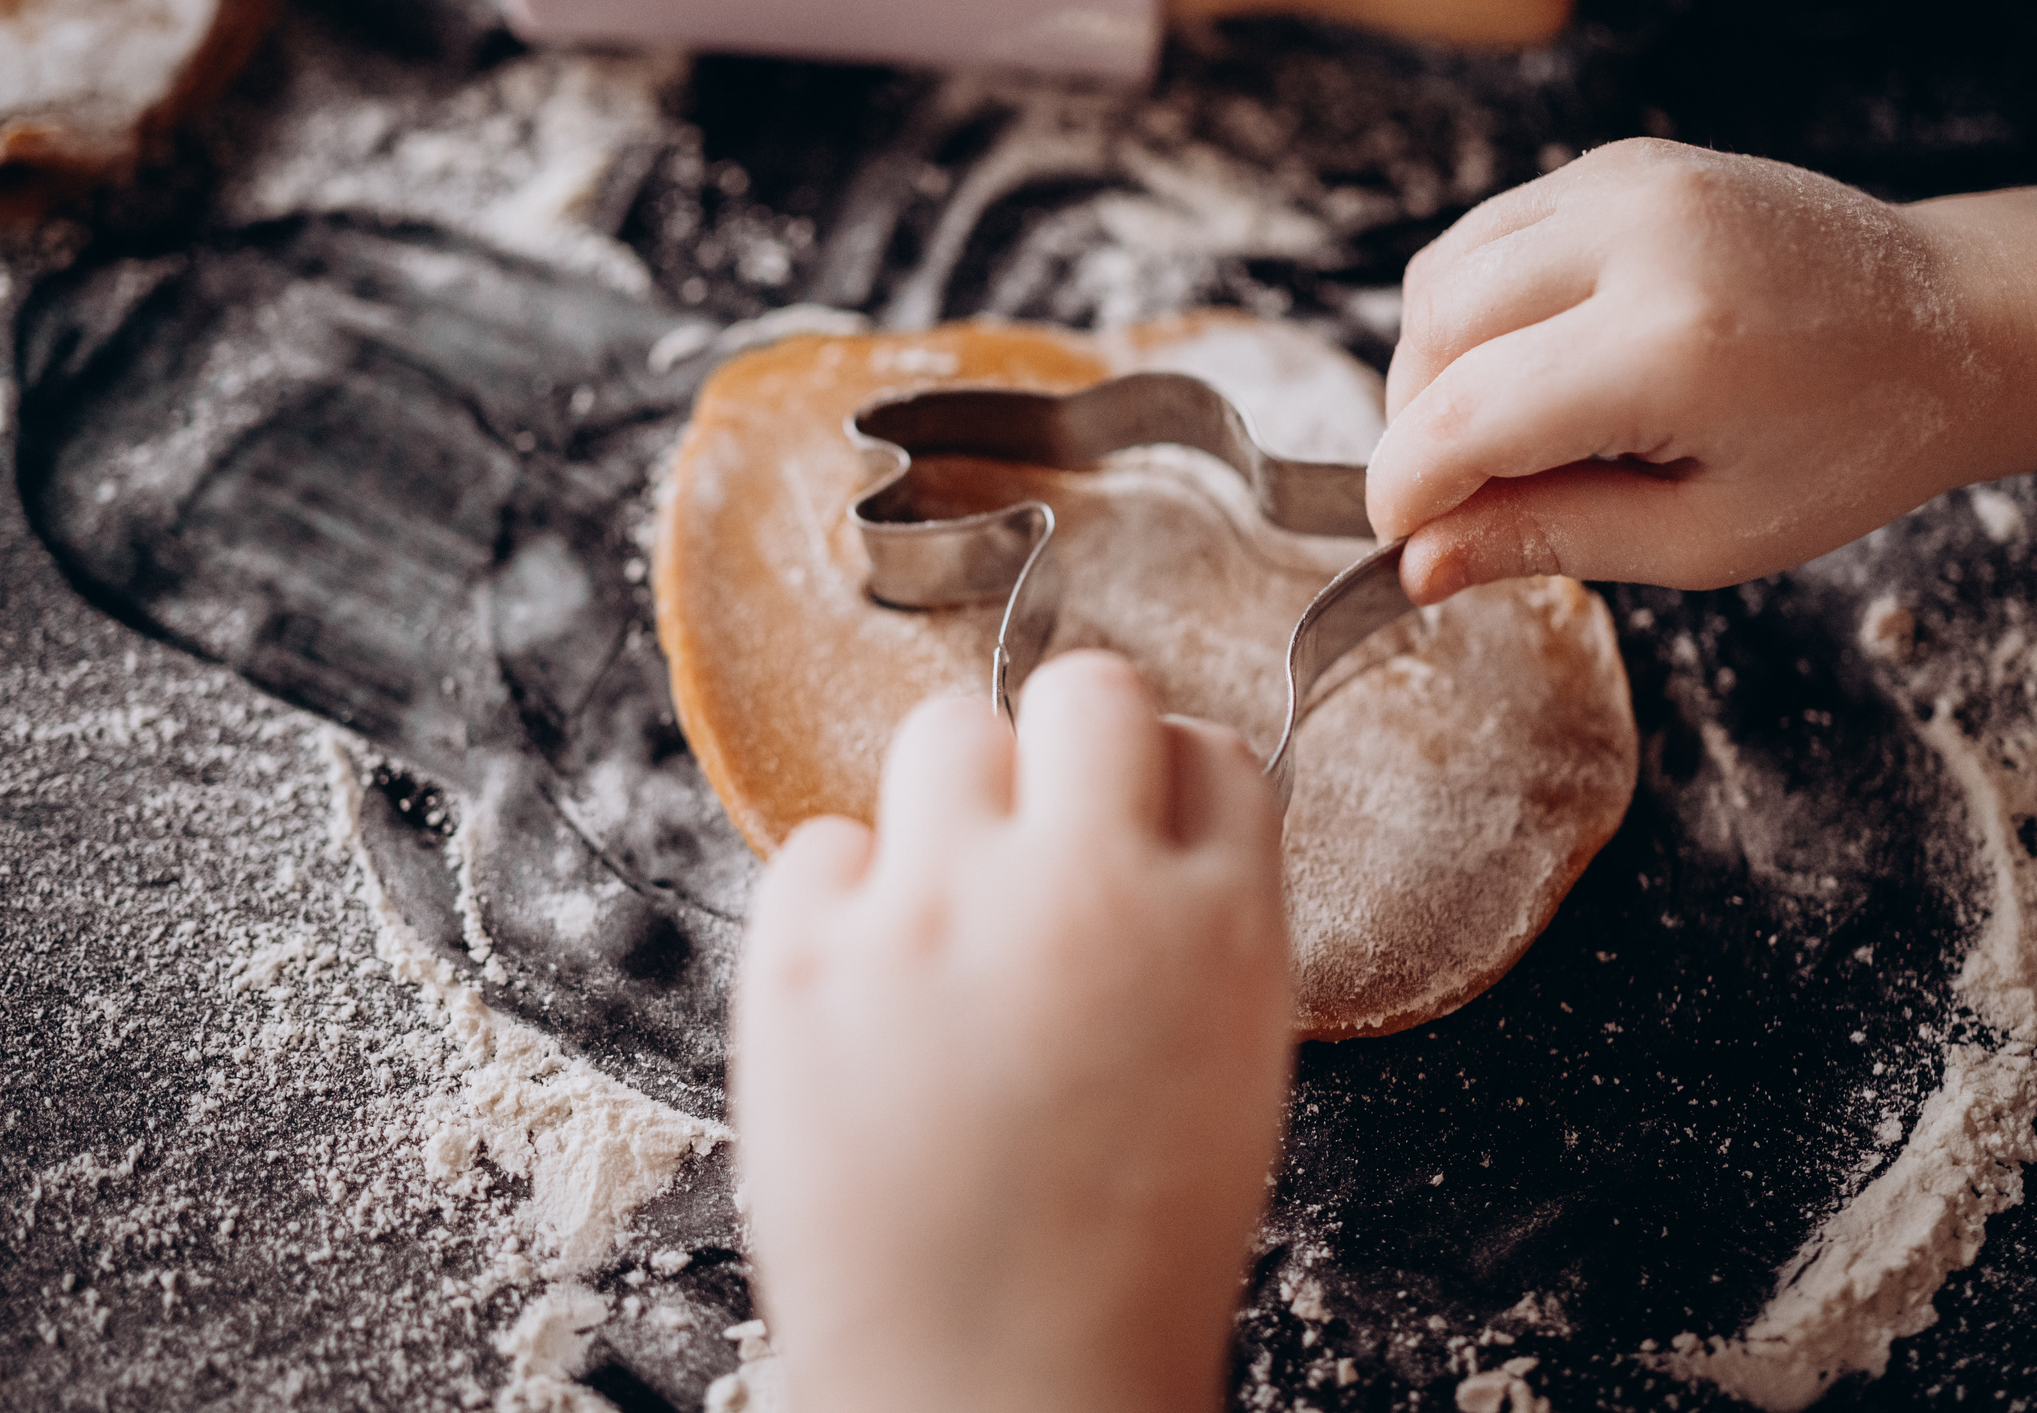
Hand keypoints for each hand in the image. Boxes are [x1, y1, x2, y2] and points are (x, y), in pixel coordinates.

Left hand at [731, 651, 1293, 1412]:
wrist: (997, 1387)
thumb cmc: (1124, 1258)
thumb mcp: (1233, 1069)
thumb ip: (1203, 925)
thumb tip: (1147, 828)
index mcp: (1219, 926)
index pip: (1207, 748)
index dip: (1165, 778)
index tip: (1135, 812)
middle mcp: (1080, 889)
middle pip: (1083, 693)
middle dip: (1070, 742)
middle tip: (1041, 827)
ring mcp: (930, 914)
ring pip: (944, 734)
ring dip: (954, 802)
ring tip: (949, 909)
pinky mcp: (803, 959)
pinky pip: (823, 843)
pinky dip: (845, 898)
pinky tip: (872, 988)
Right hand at [1365, 138, 2000, 601]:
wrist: (1959, 323)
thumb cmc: (1850, 445)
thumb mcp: (1706, 536)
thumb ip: (1552, 540)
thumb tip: (1420, 564)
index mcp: (1673, 345)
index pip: (1467, 414)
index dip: (1407, 487)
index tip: (1399, 537)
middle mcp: (1642, 237)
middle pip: (1436, 329)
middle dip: (1417, 425)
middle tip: (1464, 494)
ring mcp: (1630, 181)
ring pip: (1445, 271)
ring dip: (1436, 362)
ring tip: (1499, 431)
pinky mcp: (1624, 163)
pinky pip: (1491, 233)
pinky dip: (1476, 306)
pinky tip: (1532, 362)